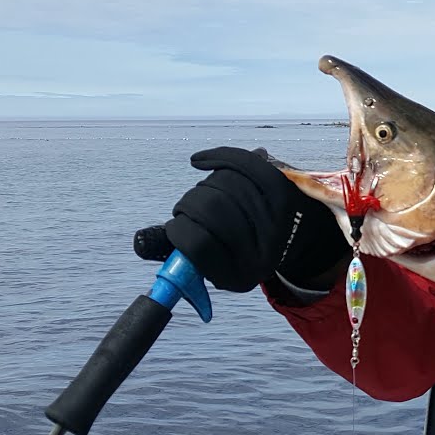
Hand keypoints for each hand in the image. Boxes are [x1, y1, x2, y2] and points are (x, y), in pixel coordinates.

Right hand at [160, 147, 346, 291]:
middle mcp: (264, 251)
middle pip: (209, 208)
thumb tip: (140, 242)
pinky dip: (217, 158)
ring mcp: (277, 220)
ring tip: (210, 194)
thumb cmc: (238, 245)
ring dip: (205, 185)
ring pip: (223, 184)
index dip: (178, 229)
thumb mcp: (211, 260)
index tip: (178, 225)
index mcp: (240, 276)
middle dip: (190, 203)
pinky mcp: (284, 190)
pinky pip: (243, 163)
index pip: (196, 245)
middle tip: (190, 207)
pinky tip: (200, 162)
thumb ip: (179, 251)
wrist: (294, 234)